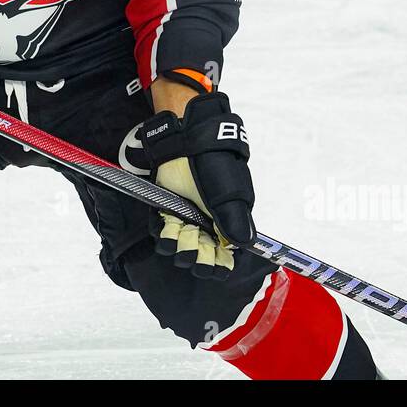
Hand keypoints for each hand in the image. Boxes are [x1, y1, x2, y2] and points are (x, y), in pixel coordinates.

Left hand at [137, 90, 254, 278]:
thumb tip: (245, 246)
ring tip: (180, 230)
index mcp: (226, 223)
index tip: (214, 261)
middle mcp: (205, 225)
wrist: (189, 141)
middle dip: (196, 255)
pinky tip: (168, 224)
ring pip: (178, 248)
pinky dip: (162, 233)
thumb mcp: (230, 194)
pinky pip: (161, 232)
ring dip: (178, 245)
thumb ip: (235, 222)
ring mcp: (185, 218)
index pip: (223, 257)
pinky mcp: (166, 209)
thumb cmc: (215, 166)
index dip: (217, 265)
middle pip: (199, 257)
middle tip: (195, 240)